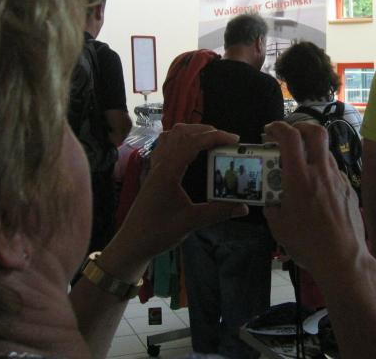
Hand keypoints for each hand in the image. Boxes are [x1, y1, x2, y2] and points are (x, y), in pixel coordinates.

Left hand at [112, 124, 247, 265]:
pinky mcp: (153, 172)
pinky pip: (165, 145)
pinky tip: (190, 150)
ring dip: (192, 133)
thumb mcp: (191, 222)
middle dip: (207, 131)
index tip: (234, 140)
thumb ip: (218, 212)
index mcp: (168, 171)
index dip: (215, 137)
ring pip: (172, 136)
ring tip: (211, 140)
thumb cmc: (158, 233)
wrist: (132, 243)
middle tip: (227, 141)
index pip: (193, 143)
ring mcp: (155, 167)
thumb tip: (243, 207)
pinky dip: (180, 140)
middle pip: (183, 133)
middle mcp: (160, 164)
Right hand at [263, 121, 365, 279]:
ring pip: (326, 152)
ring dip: (312, 152)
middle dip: (300, 127)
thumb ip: (272, 205)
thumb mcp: (278, 226)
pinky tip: (316, 189)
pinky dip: (322, 171)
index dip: (278, 127)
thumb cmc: (307, 244)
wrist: (342, 259)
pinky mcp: (349, 189)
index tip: (270, 130)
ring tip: (301, 167)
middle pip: (316, 132)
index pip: (290, 137)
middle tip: (290, 134)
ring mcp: (338, 180)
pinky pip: (333, 172)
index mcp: (299, 178)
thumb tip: (271, 198)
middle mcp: (321, 172)